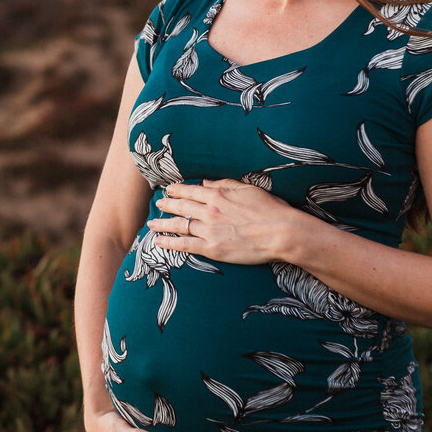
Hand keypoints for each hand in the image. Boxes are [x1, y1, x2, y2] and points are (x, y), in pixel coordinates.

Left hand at [148, 179, 300, 264]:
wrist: (280, 232)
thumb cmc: (270, 210)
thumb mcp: (247, 189)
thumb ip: (225, 184)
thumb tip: (207, 183)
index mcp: (218, 195)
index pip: (191, 191)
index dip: (178, 190)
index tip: (169, 190)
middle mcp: (209, 211)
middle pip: (181, 207)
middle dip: (167, 204)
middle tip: (158, 204)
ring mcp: (208, 230)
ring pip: (179, 225)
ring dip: (163, 223)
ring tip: (151, 224)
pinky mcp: (211, 248)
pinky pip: (184, 245)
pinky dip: (169, 243)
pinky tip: (159, 242)